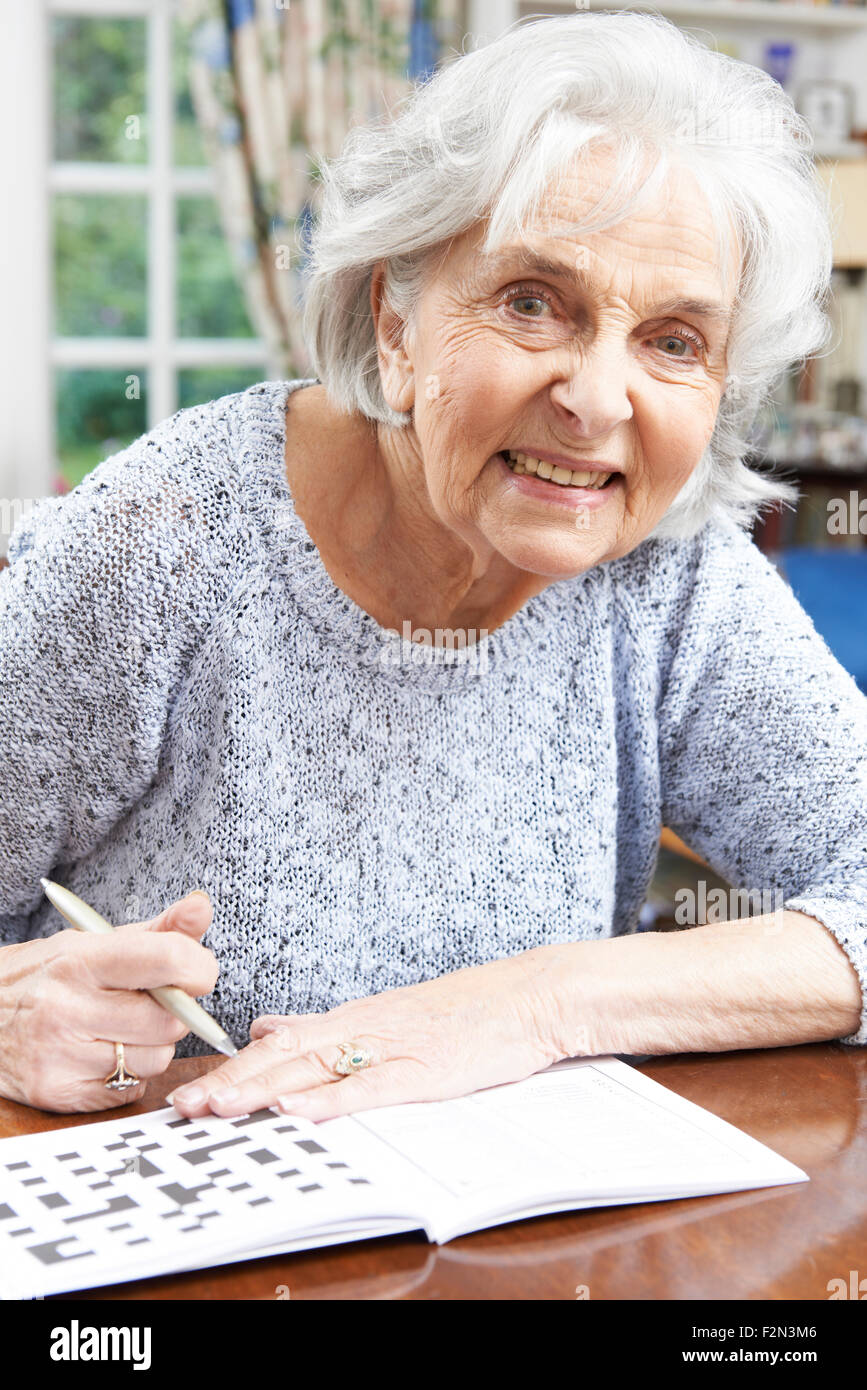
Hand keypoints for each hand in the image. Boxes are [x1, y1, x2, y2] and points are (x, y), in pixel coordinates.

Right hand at [0, 891, 218, 1111]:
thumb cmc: (41, 976)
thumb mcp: (90, 942)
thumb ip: (156, 930)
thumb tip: (201, 907)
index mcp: (80, 960)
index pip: (168, 960)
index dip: (198, 967)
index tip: (195, 970)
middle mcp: (67, 1009)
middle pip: (170, 1021)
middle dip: (174, 1011)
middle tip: (150, 1002)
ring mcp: (60, 1056)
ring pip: (156, 1059)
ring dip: (153, 1046)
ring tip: (120, 1028)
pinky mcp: (58, 1094)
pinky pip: (131, 1090)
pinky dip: (129, 1074)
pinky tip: (102, 1053)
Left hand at [166, 950, 566, 1121]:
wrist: (527, 997)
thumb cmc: (465, 1011)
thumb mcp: (388, 1013)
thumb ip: (328, 1025)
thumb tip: (270, 1027)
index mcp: (354, 1018)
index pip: (280, 1044)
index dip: (234, 1070)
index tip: (191, 1091)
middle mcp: (363, 1028)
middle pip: (284, 1056)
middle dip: (232, 1083)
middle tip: (185, 1107)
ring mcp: (393, 1048)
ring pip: (316, 1069)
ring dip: (263, 1090)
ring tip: (220, 1108)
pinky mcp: (424, 1070)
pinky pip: (370, 1087)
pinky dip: (332, 1100)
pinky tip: (298, 1110)